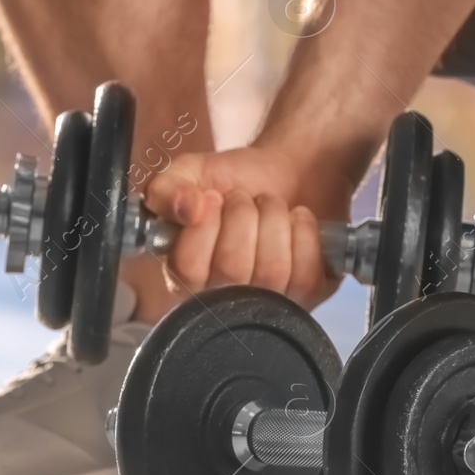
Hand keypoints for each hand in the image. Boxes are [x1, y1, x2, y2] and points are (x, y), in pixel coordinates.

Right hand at [142, 146, 353, 307]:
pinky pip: (306, 274)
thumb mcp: (189, 173)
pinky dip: (303, 233)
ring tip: (270, 205)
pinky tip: (295, 220)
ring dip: (274, 219)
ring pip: (271, 272)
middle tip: (245, 198)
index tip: (214, 197)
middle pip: (232, 269)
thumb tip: (187, 210)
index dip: (205, 225)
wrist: (287, 171)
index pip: (187, 268)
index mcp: (184, 275)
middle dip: (243, 215)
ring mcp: (265, 303)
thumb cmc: (234, 179)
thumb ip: (167, 188)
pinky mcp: (306, 297)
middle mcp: (222, 299)